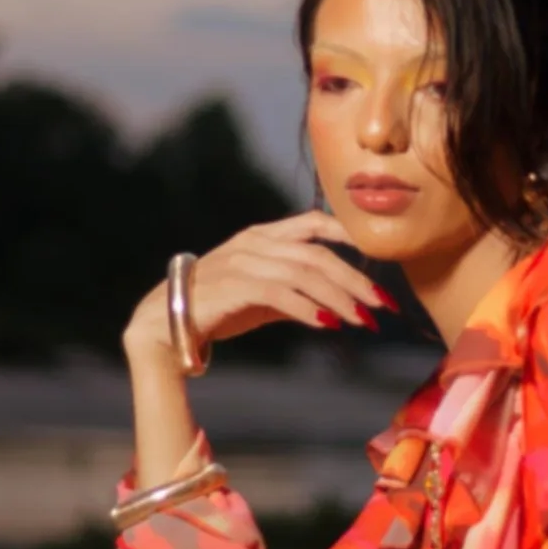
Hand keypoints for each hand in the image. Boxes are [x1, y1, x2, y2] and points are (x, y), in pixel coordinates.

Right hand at [125, 212, 395, 365]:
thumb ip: (294, 290)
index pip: (313, 223)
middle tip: (383, 305)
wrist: (164, 325)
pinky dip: (307, 308)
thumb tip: (335, 304)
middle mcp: (254, 243)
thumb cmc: (216, 309)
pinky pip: (280, 293)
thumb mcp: (262, 295)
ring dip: (339, 298)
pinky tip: (328, 324)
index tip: (380, 257)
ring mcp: (242, 261)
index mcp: (262, 235)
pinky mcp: (232, 286)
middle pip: (318, 254)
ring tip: (362, 321)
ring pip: (304, 273)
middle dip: (356, 279)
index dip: (349, 235)